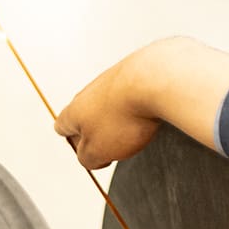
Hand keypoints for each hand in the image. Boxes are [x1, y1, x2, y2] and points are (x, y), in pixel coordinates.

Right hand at [55, 37, 228, 169]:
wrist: (165, 77)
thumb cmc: (132, 112)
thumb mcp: (102, 148)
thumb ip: (89, 156)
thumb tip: (88, 158)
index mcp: (78, 108)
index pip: (63, 127)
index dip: (73, 142)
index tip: (86, 152)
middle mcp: (98, 87)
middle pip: (93, 112)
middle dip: (104, 129)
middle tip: (117, 145)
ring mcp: (124, 75)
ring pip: (122, 101)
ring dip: (129, 118)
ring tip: (145, 133)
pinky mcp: (152, 69)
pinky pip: (147, 93)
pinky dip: (152, 106)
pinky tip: (166, 118)